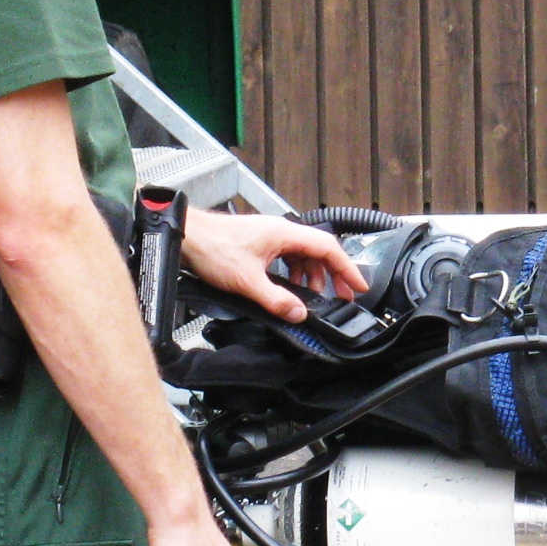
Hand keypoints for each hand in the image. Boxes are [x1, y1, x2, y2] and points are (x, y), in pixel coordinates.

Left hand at [182, 208, 364, 323]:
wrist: (187, 235)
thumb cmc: (212, 248)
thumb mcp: (247, 281)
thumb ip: (276, 300)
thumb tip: (299, 313)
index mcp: (285, 234)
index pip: (329, 249)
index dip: (347, 269)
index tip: (359, 286)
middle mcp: (281, 231)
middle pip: (319, 252)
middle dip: (333, 275)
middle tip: (342, 296)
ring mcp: (270, 236)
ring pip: (303, 256)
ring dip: (311, 276)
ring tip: (312, 297)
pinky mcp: (260, 243)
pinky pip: (287, 258)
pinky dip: (294, 274)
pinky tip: (288, 288)